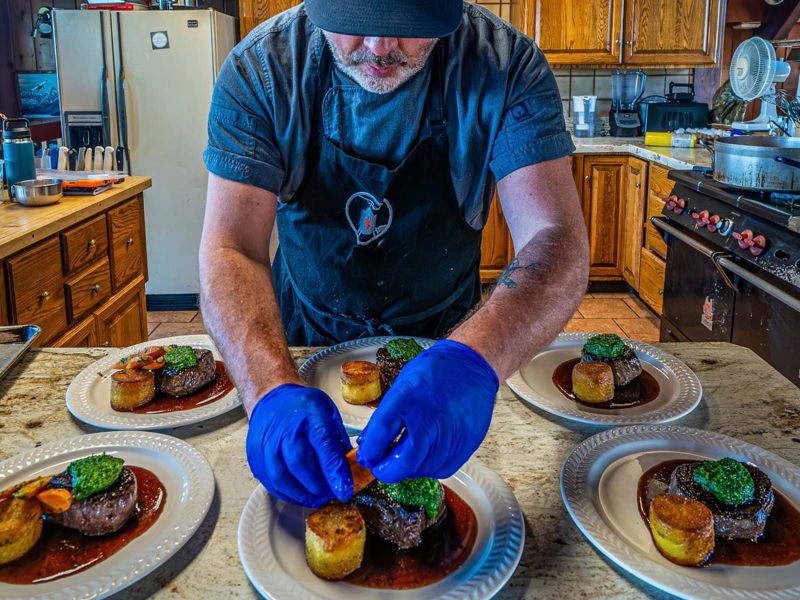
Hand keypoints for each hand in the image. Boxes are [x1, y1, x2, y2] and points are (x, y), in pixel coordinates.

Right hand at [246, 384, 352, 506]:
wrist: (271, 399)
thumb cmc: (302, 406)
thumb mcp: (328, 411)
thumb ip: (338, 438)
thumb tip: (350, 468)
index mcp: (309, 412)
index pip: (323, 444)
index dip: (334, 471)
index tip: (345, 490)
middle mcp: (284, 428)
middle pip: (299, 463)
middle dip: (318, 485)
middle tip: (331, 495)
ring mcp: (266, 443)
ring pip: (281, 476)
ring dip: (302, 494)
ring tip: (317, 499)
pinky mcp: (255, 457)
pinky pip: (270, 482)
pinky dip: (287, 494)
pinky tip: (300, 496)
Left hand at [357, 339, 498, 482]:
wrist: (471, 366)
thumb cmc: (434, 372)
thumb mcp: (402, 385)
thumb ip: (385, 416)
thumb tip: (368, 444)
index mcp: (409, 396)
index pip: (382, 432)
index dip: (370, 451)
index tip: (367, 457)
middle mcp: (431, 417)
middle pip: (404, 462)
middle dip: (387, 471)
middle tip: (381, 468)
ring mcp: (451, 433)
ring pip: (423, 469)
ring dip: (408, 468)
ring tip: (405, 457)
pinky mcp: (466, 443)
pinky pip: (443, 469)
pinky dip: (429, 467)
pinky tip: (425, 456)